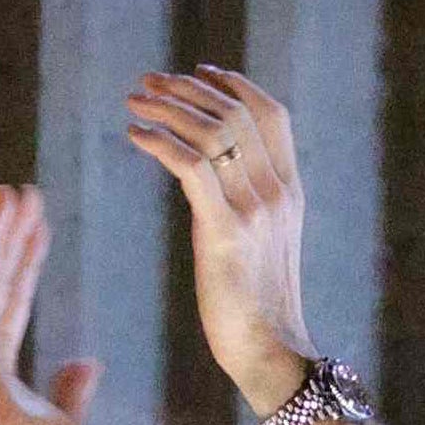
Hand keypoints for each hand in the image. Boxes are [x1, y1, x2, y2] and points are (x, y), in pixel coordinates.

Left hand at [122, 65, 319, 414]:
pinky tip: (134, 135)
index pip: (271, 115)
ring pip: (212, 132)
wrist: (270, 352)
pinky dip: (158, 141)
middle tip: (148, 82)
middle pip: (235, 114)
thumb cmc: (258, 305)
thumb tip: (213, 171)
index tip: (198, 72)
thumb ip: (247, 202)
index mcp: (290, 192)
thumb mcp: (263, 242)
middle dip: (188, 89)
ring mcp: (254, 212)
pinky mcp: (225, 232)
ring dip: (167, 108)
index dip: (235, 85)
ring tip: (134, 101)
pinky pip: (190, 166)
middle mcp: (277, 194)